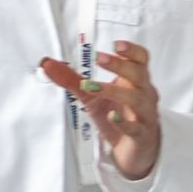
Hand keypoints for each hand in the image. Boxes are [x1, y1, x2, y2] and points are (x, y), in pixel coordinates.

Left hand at [39, 41, 160, 180]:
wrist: (136, 147)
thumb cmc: (119, 115)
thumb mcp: (92, 96)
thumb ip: (72, 79)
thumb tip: (48, 65)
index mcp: (135, 81)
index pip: (141, 60)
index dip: (131, 50)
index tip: (116, 44)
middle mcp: (143, 94)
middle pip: (139, 74)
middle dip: (119, 65)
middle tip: (99, 58)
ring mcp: (144, 114)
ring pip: (136, 99)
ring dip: (114, 91)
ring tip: (92, 87)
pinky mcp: (140, 135)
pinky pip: (134, 127)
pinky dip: (123, 122)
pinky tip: (112, 116)